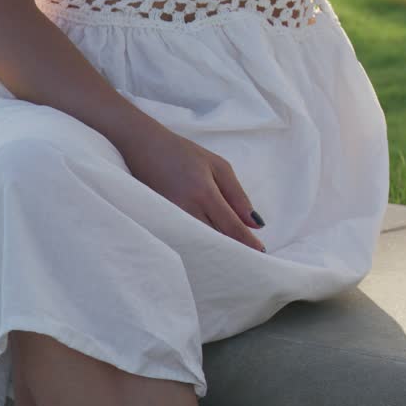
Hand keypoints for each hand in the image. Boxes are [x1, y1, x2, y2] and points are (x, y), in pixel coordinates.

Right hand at [120, 126, 266, 252]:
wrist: (144, 146)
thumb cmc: (184, 153)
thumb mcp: (219, 166)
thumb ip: (238, 196)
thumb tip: (255, 223)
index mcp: (204, 193)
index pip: (231, 226)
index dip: (247, 242)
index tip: (261, 252)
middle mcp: (186, 208)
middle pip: (216, 239)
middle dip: (234, 249)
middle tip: (251, 258)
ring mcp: (170, 216)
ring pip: (200, 242)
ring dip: (217, 249)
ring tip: (233, 255)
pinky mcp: (159, 220)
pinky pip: (184, 238)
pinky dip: (199, 244)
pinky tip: (209, 247)